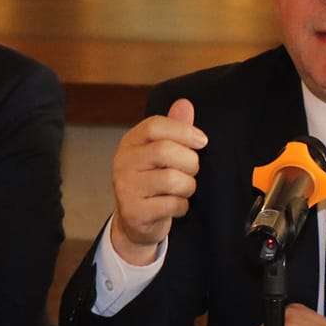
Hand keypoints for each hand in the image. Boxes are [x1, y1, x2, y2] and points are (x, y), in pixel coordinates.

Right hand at [107, 98, 205, 265]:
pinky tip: (176, 206)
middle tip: (192, 170)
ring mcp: (126, 187)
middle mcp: (123, 162)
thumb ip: (174, 128)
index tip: (202, 141)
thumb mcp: (161, 152)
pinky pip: (171, 205)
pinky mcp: (134, 212)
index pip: (155, 125)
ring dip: (188, 187)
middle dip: (190, 162)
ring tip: (183, 190)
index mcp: (131, 142)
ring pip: (173, 180)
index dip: (183, 130)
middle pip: (166, 151)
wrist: (135, 221)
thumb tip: (185, 103)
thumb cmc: (153, 181)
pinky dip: (182, 206)